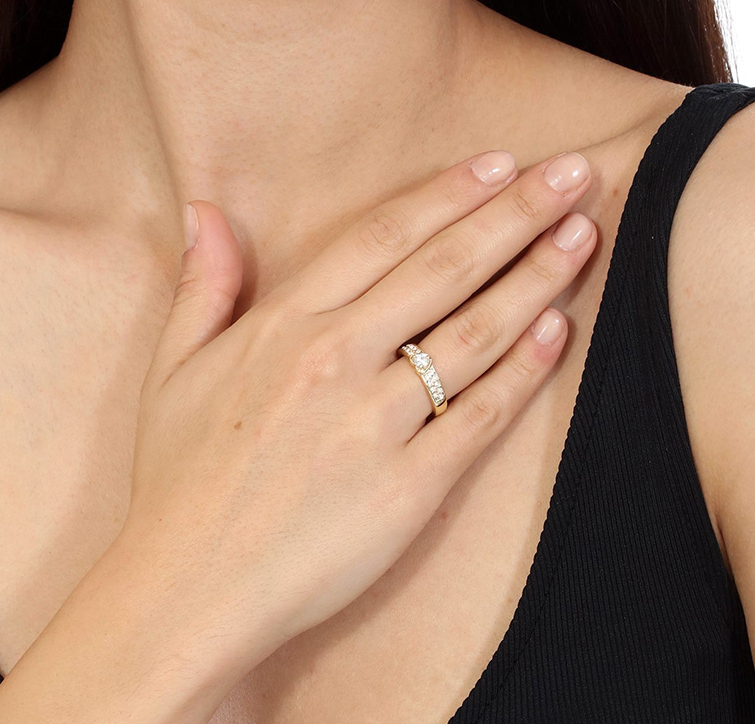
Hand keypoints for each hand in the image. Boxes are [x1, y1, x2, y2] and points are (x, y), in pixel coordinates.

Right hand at [123, 148, 595, 666]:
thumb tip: (202, 209)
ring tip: (581, 235)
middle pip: (443, 267)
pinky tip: (559, 330)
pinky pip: (479, 417)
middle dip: (514, 212)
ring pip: (474, 331)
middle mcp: (336, 359)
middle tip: (571, 173)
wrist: (186, 591)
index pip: (381, 236)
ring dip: (536, 276)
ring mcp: (375, 423)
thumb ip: (202, 285)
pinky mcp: (408, 487)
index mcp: (283, 324)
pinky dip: (524, 370)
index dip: (446, 194)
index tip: (496, 163)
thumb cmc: (178, 478)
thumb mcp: (173, 369)